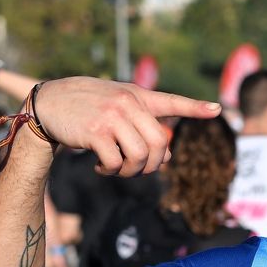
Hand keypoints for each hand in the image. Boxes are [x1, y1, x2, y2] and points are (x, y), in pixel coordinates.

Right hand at [32, 77, 220, 176]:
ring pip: (139, 156)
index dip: (195, 107)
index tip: (217, 109)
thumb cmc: (88, 107)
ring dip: (130, 171)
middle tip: (137, 169)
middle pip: (159, 144)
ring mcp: (112, 117)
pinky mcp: (95, 132)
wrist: (48, 102)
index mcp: (137, 95)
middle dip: (153, 165)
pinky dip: (110, 171)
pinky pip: (115, 162)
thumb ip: (143, 127)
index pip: (172, 101)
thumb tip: (167, 158)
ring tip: (117, 169)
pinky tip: (100, 167)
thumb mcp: (118, 108)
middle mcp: (128, 103)